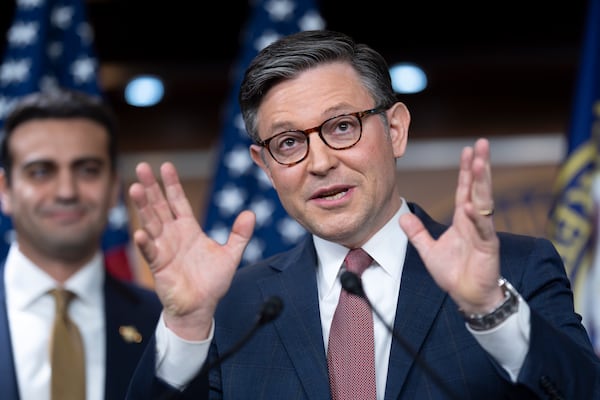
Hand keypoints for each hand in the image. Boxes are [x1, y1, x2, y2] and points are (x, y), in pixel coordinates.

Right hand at [129, 161, 254, 339]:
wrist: (201, 308)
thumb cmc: (212, 282)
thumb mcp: (231, 255)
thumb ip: (240, 235)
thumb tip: (251, 214)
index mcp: (189, 229)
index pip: (178, 201)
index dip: (171, 184)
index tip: (166, 166)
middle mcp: (173, 235)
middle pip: (160, 206)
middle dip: (151, 187)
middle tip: (142, 167)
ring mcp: (164, 249)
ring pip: (151, 223)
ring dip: (143, 207)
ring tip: (135, 188)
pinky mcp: (159, 266)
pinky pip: (150, 252)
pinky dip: (145, 243)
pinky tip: (139, 233)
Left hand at [399, 138, 503, 312]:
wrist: (469, 297)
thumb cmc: (454, 274)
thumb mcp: (429, 251)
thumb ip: (417, 234)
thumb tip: (402, 218)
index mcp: (463, 220)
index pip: (464, 189)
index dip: (465, 170)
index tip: (467, 150)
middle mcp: (475, 222)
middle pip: (478, 189)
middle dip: (480, 167)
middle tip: (481, 145)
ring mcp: (483, 233)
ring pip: (484, 203)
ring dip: (482, 183)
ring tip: (480, 163)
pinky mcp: (488, 248)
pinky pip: (482, 230)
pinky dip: (476, 217)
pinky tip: (471, 205)